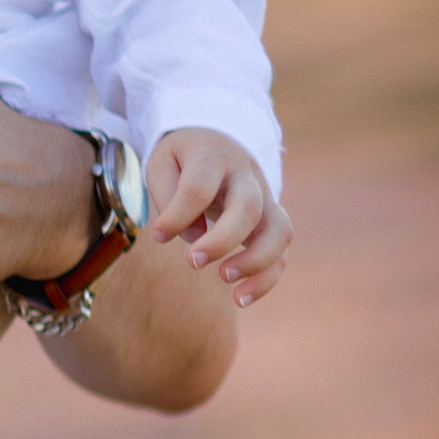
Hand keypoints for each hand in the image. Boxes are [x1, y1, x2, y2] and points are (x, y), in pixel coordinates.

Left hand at [147, 127, 289, 302]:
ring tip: (224, 278)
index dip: (177, 214)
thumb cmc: (183, 159)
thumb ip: (169, 195)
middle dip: (223, 239)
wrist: (217, 140)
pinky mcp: (272, 221)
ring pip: (279, 230)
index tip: (157, 235)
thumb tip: (192, 235)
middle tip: (193, 261)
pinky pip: (281, 252)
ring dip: (256, 261)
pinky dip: (266, 278)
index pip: (199, 186)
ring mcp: (265, 199)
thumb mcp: (163, 163)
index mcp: (213, 156)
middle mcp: (246, 177)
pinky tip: (241, 298)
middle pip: (249, 207)